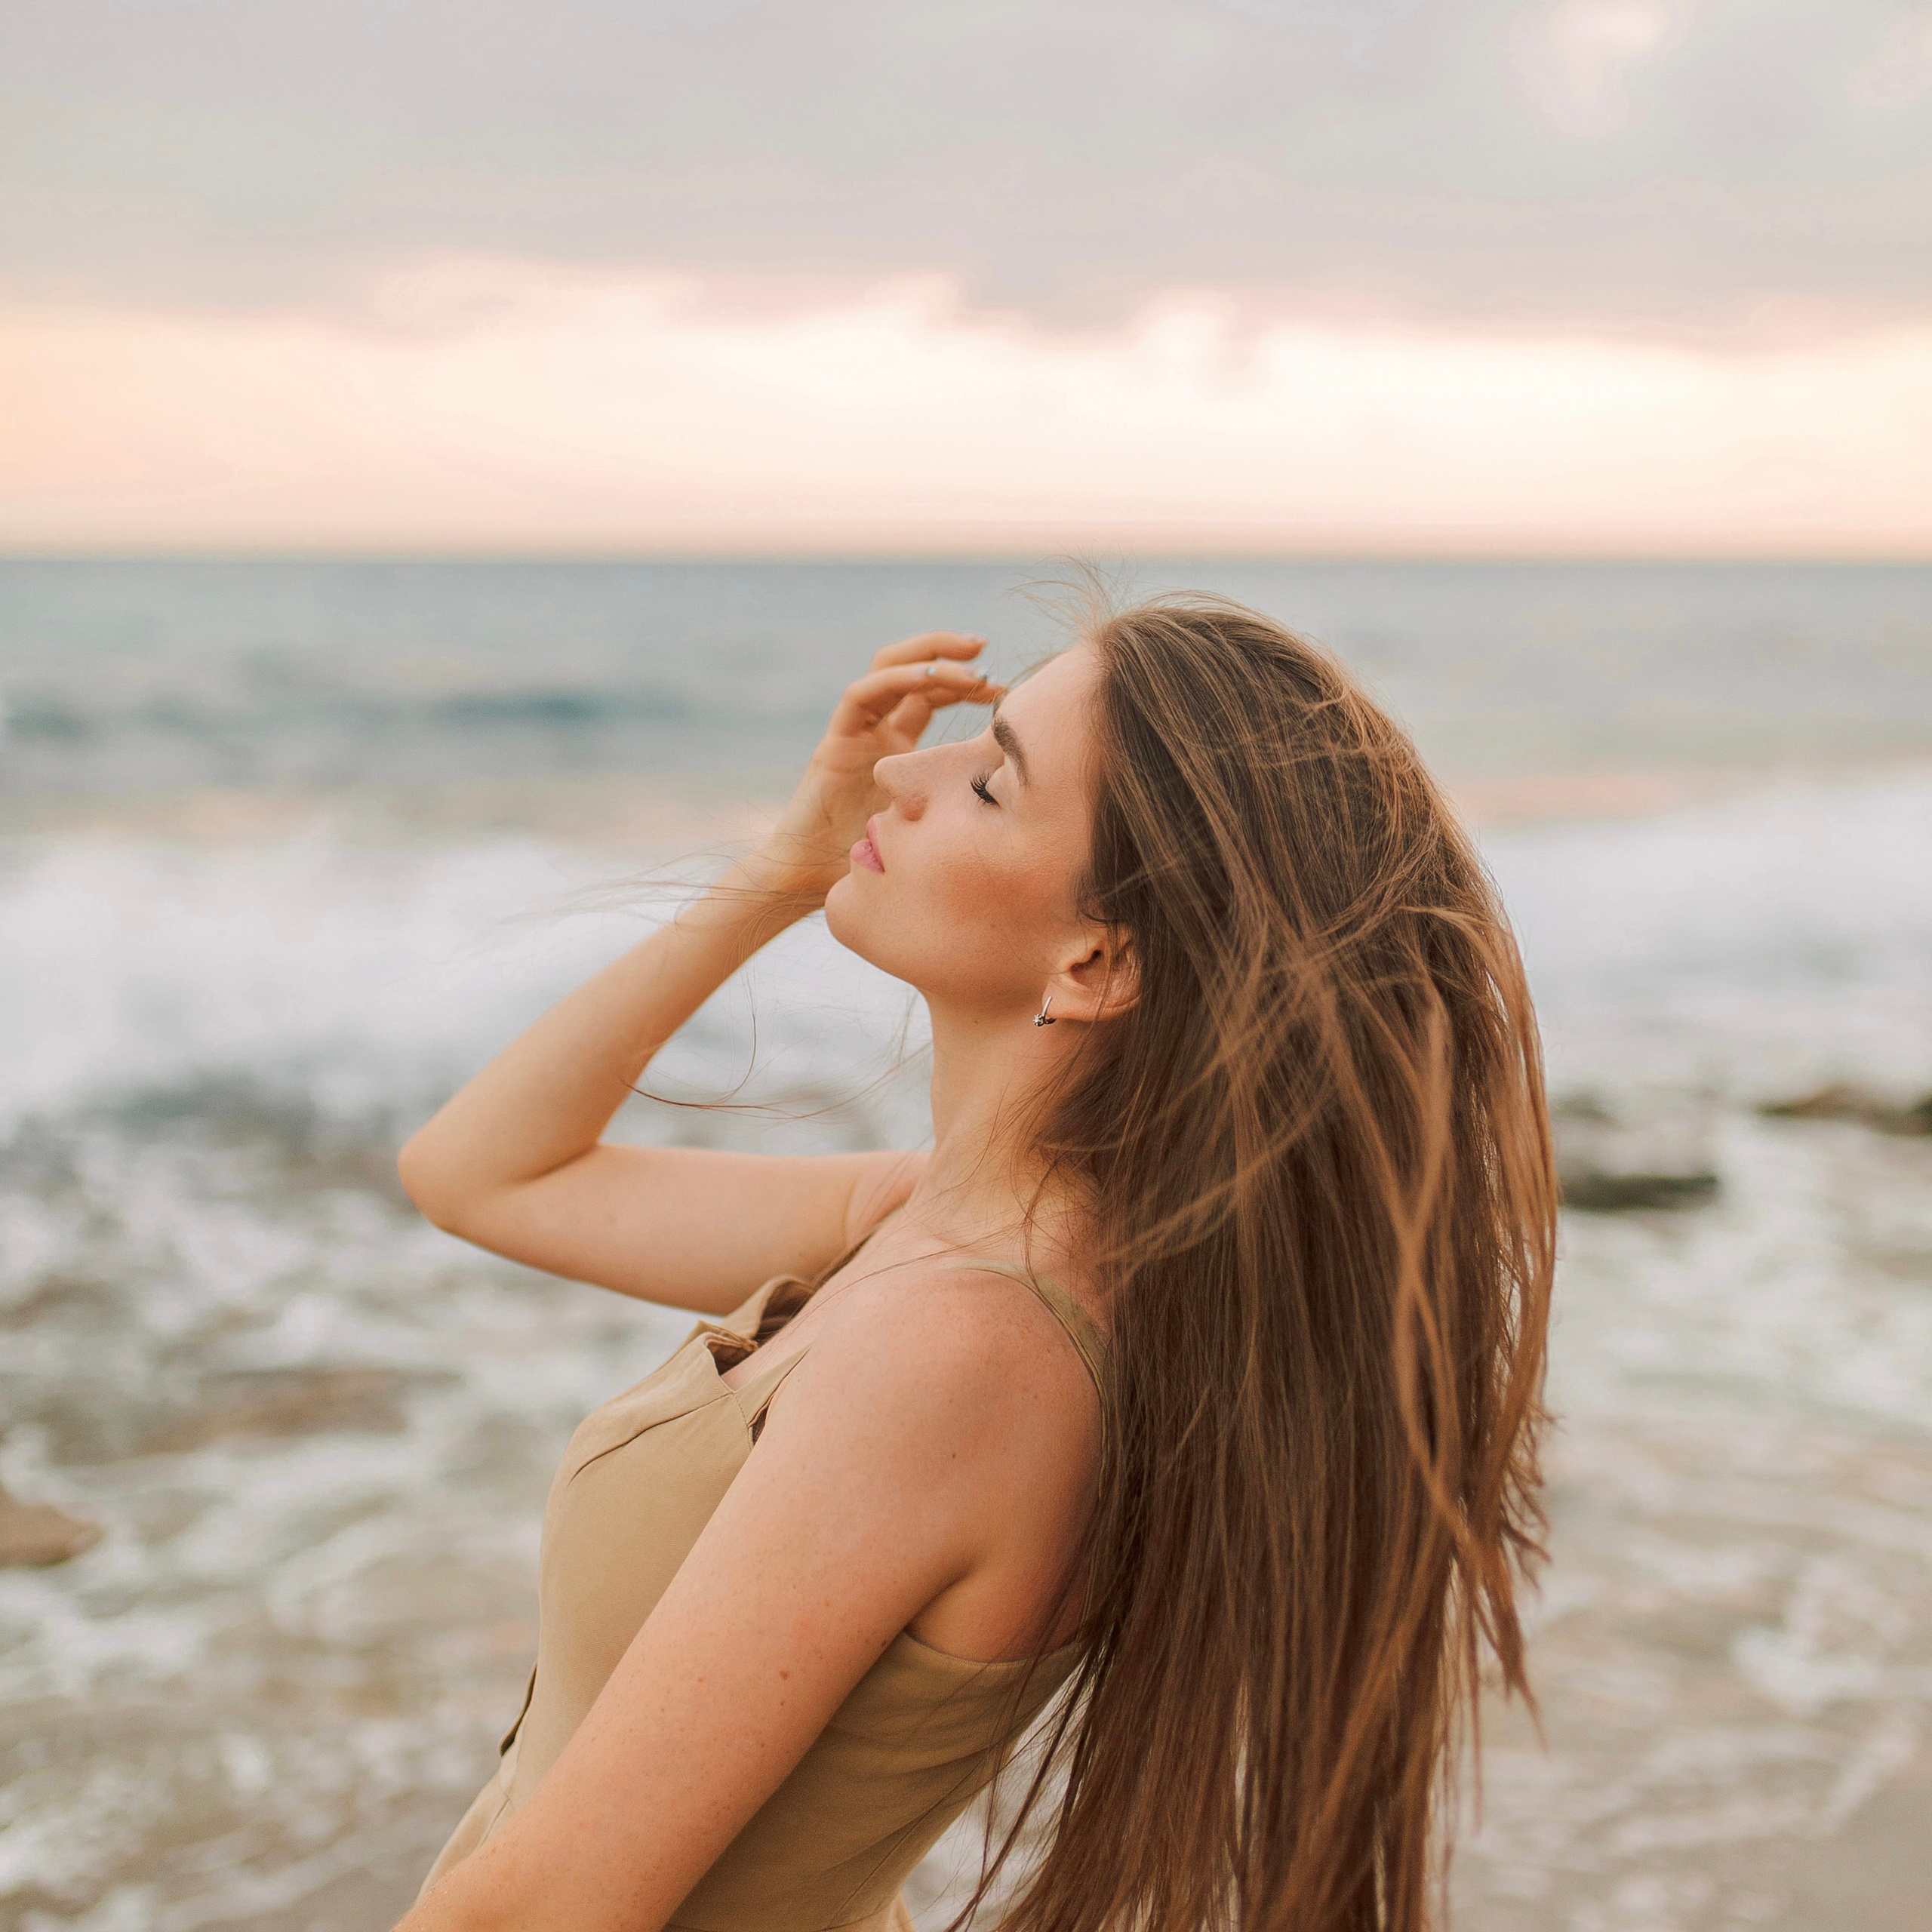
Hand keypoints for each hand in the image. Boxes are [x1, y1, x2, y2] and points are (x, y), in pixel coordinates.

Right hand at [747, 632, 1003, 903]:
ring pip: (888, 670)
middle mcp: (875, 733)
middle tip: (984, 649)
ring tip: (970, 660)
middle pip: (911, 672)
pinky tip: (932, 677)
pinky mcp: (834, 741)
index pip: (931, 697)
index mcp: (897, 750)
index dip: (966, 684)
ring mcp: (854, 734)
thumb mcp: (931, 828)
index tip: (1004, 687)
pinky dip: (898, 679)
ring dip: (929, 658)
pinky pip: (863, 694)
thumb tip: (1017, 806)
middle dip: (948, 654)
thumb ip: (959, 808)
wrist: (810, 882)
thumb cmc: (873, 865)